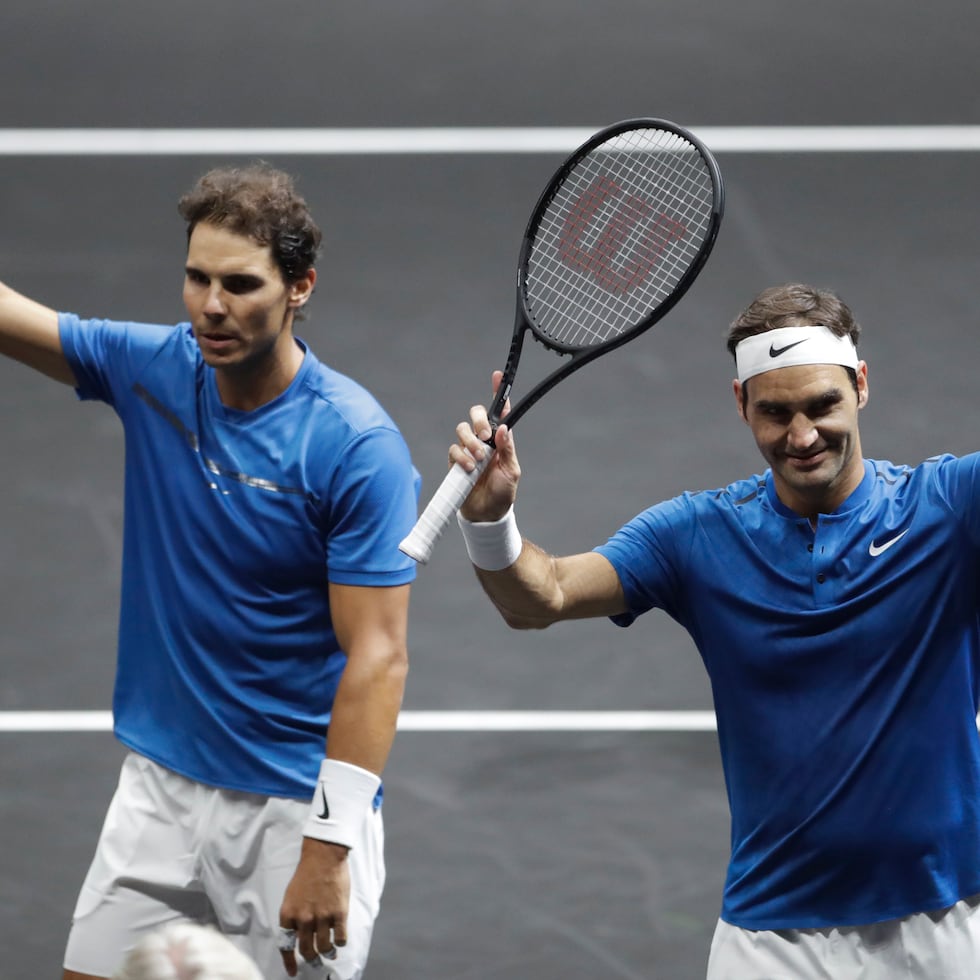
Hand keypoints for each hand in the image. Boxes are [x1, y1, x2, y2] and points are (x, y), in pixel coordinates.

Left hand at [278, 838, 349, 976]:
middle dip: (312, 959)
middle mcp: (303, 919)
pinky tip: (340, 938)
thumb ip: (294, 915)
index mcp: (288, 914)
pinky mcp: (339, 913)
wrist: (323, 856)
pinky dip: (340, 942)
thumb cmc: (307, 873)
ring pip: (324, 947)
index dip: (289, 962)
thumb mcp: (292, 895)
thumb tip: (299, 934)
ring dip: (327, 953)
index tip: (293, 972)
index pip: (286, 945)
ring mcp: (322, 917)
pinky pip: (340, 938)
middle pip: (306, 950)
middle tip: (316, 961)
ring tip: (330, 952)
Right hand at [451, 370, 520, 522]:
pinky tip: (469, 468)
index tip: (498, 376)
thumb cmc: (502, 494)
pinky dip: (461, 457)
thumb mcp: (512, 472)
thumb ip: (507, 449)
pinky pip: (453, 449)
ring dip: (470, 442)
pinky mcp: (456, 461)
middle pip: (475, 415)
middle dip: (478, 421)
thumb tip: (502, 428)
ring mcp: (468, 450)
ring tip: (478, 460)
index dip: (499, 393)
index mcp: (501, 441)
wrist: (486, 515)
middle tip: (485, 437)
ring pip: (462, 430)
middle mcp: (484, 442)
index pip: (499, 413)